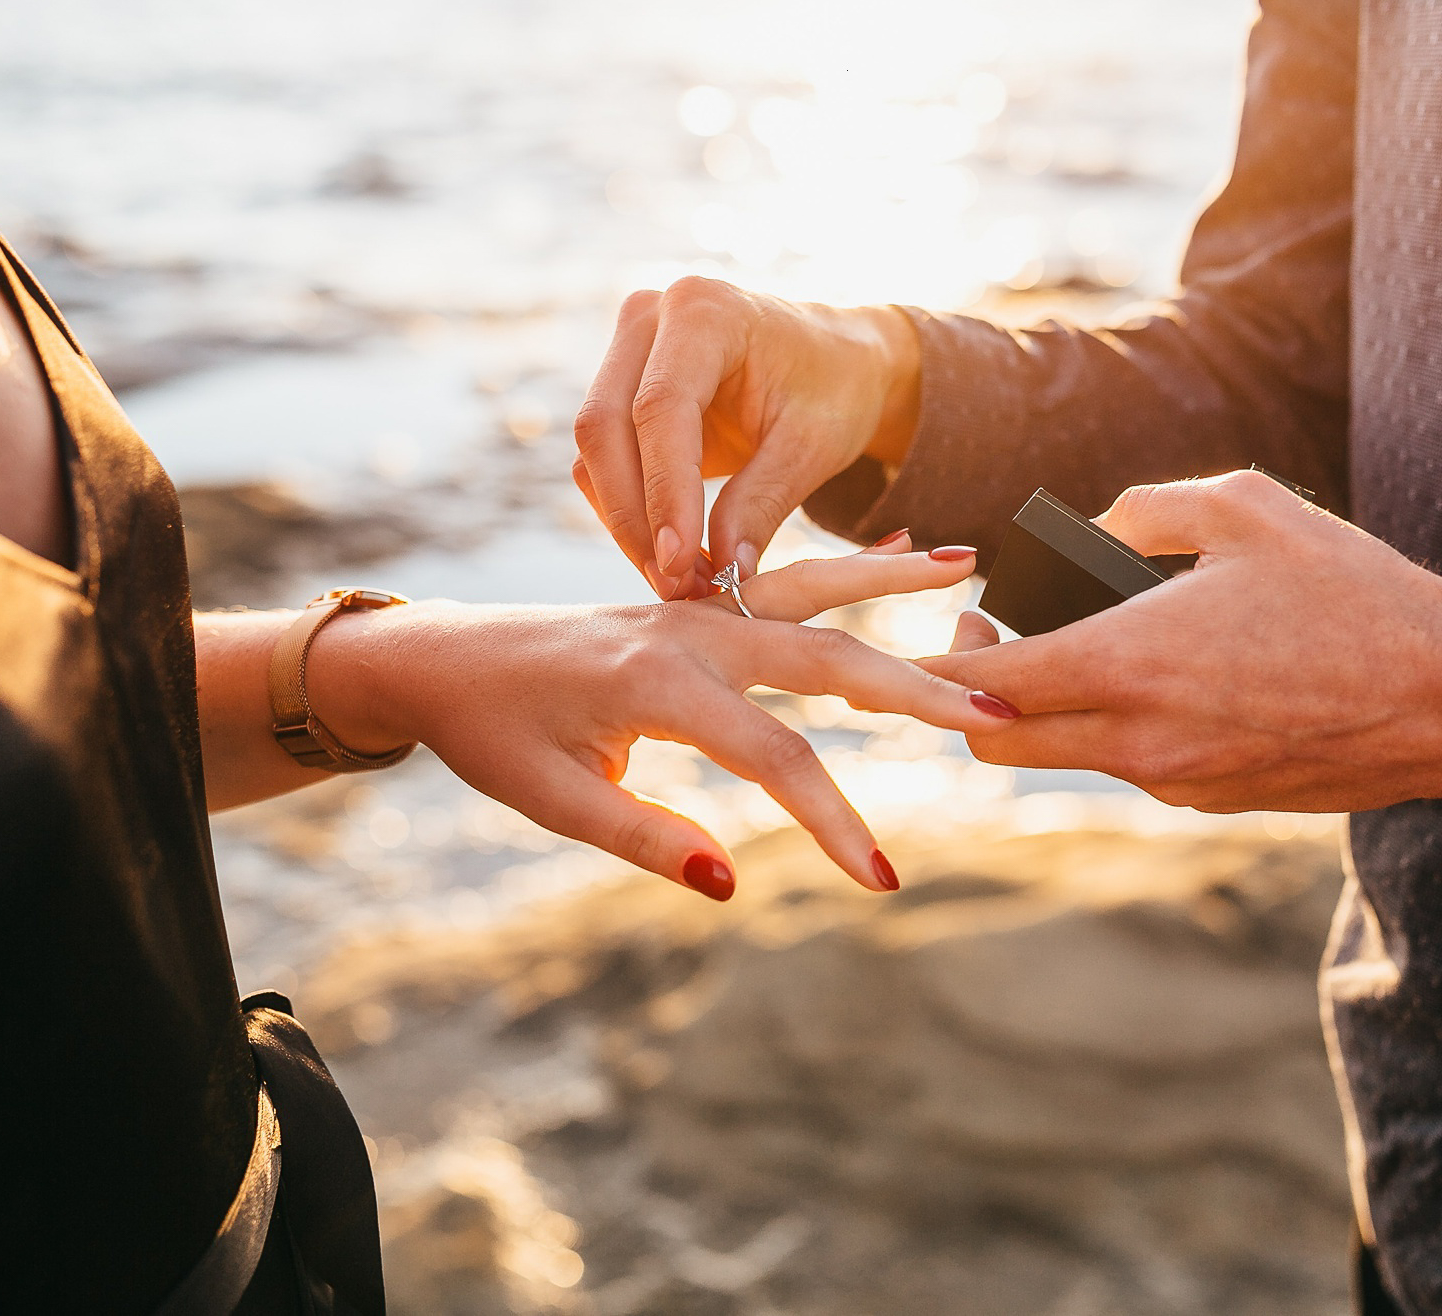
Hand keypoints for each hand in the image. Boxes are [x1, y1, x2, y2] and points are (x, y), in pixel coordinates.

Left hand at [305, 536, 1005, 898]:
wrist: (444, 656)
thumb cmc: (492, 733)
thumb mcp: (550, 799)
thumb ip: (643, 835)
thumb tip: (729, 884)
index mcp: (655, 683)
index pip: (773, 756)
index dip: (834, 821)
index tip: (883, 880)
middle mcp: (690, 633)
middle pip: (824, 657)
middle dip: (914, 688)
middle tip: (996, 712)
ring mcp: (697, 611)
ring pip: (813, 593)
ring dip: (892, 586)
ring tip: (969, 566)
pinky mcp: (699, 609)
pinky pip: (787, 582)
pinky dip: (850, 569)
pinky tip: (906, 558)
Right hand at [573, 277, 921, 600]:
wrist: (836, 360)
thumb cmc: (834, 390)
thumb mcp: (812, 447)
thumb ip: (762, 504)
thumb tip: (726, 573)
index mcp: (704, 311)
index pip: (660, 408)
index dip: (662, 491)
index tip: (679, 562)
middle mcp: (649, 317)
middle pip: (604, 426)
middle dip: (633, 516)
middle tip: (673, 585)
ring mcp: (626, 350)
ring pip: (594, 451)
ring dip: (627, 523)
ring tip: (681, 580)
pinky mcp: (620, 388)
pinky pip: (603, 461)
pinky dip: (630, 513)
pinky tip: (671, 555)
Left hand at [923, 471, 1441, 813]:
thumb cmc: (1354, 594)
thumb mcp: (1246, 509)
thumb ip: (1144, 510)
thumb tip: (1089, 531)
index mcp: (1126, 664)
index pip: (978, 685)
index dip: (937, 660)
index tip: (950, 621)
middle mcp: (1136, 739)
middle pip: (995, 745)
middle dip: (967, 699)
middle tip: (992, 639)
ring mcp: (1173, 782)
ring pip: (1064, 757)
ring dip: (1049, 712)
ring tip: (1087, 646)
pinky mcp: (1212, 802)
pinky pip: (1131, 767)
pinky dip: (1117, 729)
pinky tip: (1166, 679)